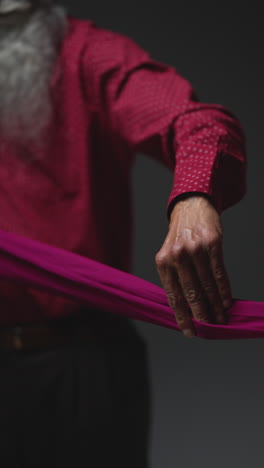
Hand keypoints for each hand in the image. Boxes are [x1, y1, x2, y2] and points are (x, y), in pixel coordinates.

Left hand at [155, 195, 232, 337]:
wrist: (190, 207)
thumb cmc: (179, 236)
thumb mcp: (169, 254)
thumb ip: (174, 278)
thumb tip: (184, 309)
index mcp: (163, 261)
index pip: (173, 295)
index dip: (182, 316)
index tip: (189, 331)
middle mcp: (177, 255)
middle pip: (191, 293)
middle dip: (201, 314)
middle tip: (208, 328)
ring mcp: (195, 248)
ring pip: (207, 284)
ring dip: (215, 305)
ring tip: (220, 318)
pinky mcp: (212, 243)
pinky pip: (219, 272)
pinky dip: (224, 289)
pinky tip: (226, 302)